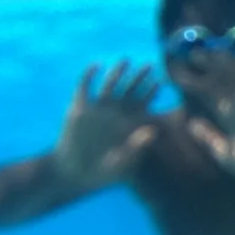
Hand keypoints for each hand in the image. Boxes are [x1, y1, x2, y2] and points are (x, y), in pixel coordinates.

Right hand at [54, 61, 158, 186]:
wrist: (73, 173)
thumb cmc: (103, 172)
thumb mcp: (123, 162)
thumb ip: (137, 147)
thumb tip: (153, 131)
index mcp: (129, 123)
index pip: (144, 103)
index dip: (151, 92)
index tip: (160, 82)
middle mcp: (115, 113)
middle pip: (130, 90)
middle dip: (139, 78)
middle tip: (150, 65)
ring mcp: (97, 109)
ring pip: (110, 85)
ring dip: (117, 73)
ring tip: (125, 61)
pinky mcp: (79, 109)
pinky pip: (84, 88)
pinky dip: (89, 77)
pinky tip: (96, 65)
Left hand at [175, 52, 234, 181]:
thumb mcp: (223, 152)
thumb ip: (208, 137)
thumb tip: (190, 123)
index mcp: (228, 114)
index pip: (209, 93)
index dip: (194, 83)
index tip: (177, 74)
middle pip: (224, 79)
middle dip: (211, 66)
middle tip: (194, 54)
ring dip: (231, 64)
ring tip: (217, 52)